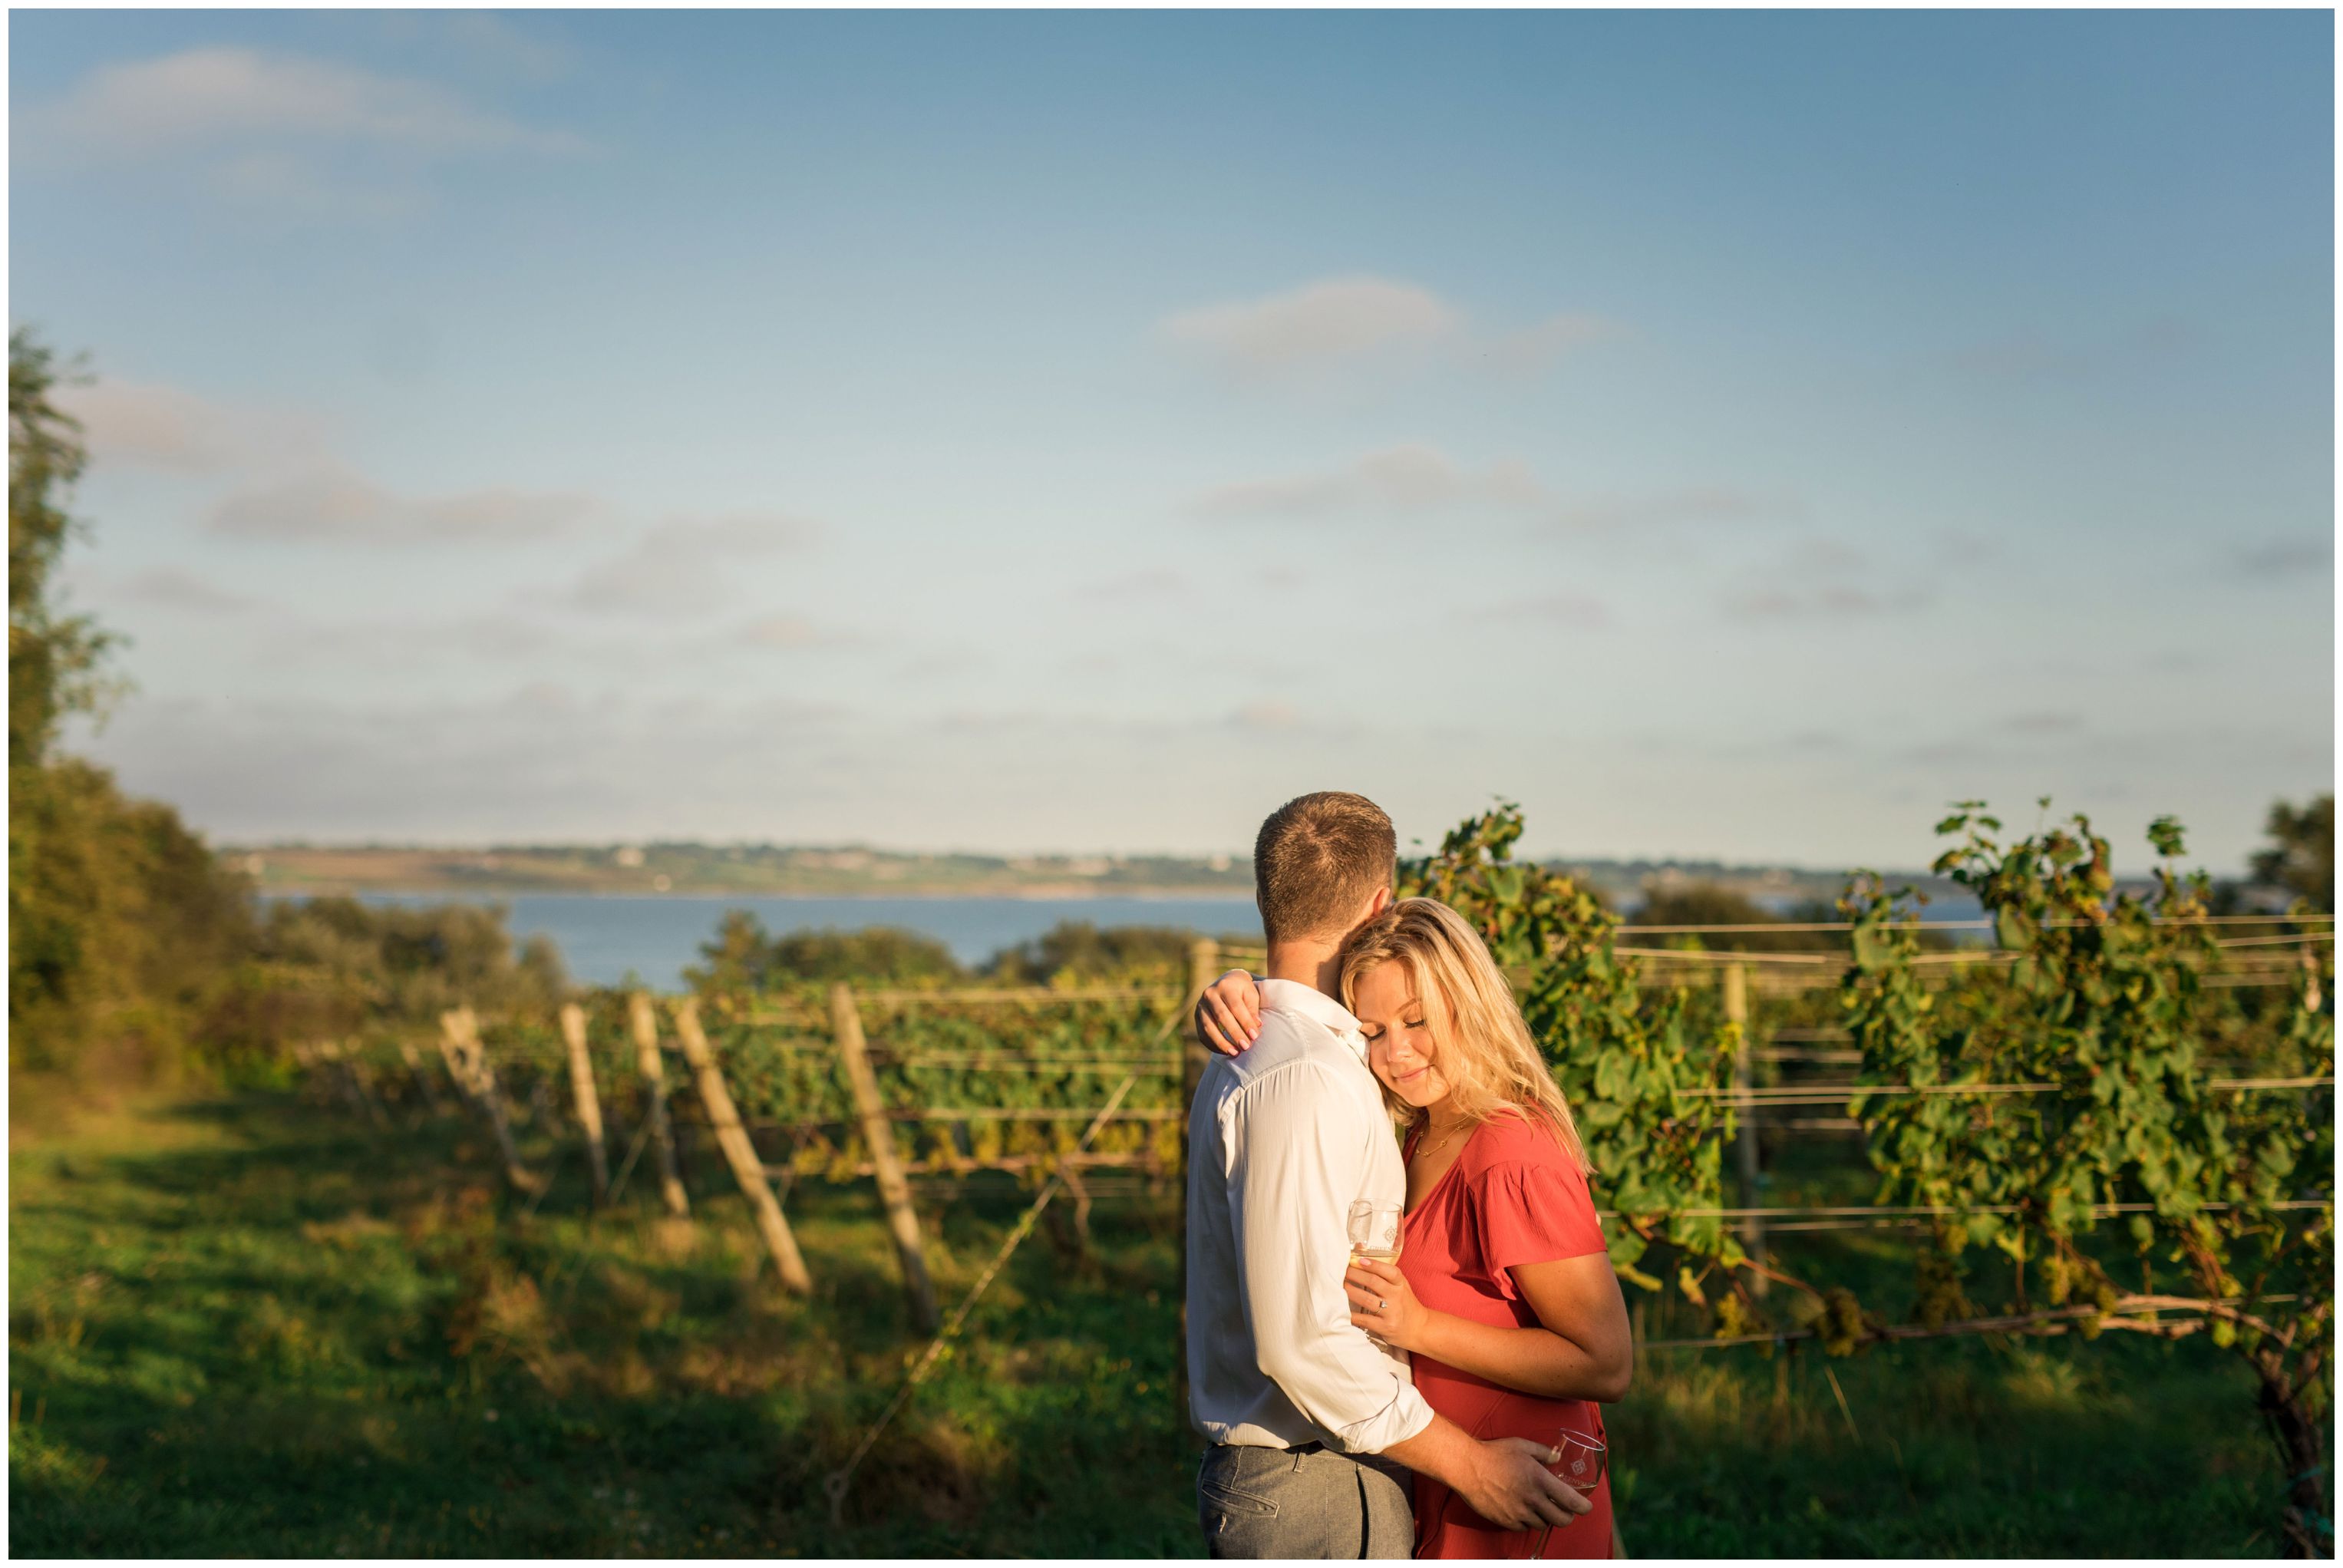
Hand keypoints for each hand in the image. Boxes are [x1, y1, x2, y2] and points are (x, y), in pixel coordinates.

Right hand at [1194, 970, 1262, 1055]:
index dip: (1245, 1022)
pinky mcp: (1196, 1016)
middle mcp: (1210, 994)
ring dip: (1221, 1042)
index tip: (1254, 1036)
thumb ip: (1253, 1009)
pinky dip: (1213, 1045)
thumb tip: (1255, 1027)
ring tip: (1235, 1053)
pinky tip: (1225, 1052)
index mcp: (1225, 986)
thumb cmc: (1242, 990)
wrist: (1227, 981)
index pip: (1236, 1006)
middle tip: (1245, 1047)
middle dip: (1234, 1033)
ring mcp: (1200, 1005)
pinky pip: (1202, 1034)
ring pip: (1208, 1027)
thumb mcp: (1251, 994)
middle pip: (1221, 1016)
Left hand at [1345, 1257, 1428, 1350]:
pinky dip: (1352, 1315)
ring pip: (1367, 1299)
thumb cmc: (1404, 1303)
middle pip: (1373, 1282)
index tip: (1358, 1260)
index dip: (1374, 1264)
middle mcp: (1397, 1297)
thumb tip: (1359, 1256)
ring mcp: (1391, 1313)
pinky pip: (1365, 1320)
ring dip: (1350, 1292)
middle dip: (1355, 1275)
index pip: (1389, 1271)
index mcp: (1400, 1284)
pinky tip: (1343, 1310)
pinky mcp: (1385, 1327)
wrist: (1419, 1328)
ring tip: (1340, 1287)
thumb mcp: (1400, 1286)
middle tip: (1342, 1272)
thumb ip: (1384, 1274)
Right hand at [1454, 1436, 1591, 1531]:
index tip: (1587, 1507)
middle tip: (1565, 1510)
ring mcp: (1518, 1512)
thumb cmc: (1495, 1453)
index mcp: (1539, 1479)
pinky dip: (1527, 1521)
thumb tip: (1557, 1457)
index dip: (1583, 1507)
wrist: (1467, 1467)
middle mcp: (1532, 1499)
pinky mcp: (1506, 1520)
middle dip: (1567, 1517)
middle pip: (1561, 1520)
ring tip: (1541, 1507)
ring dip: (1545, 1518)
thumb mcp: (1522, 1445)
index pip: (1570, 1501)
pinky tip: (1523, 1510)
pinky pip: (1524, 1527)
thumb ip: (1543, 1452)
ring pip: (1543, 1525)